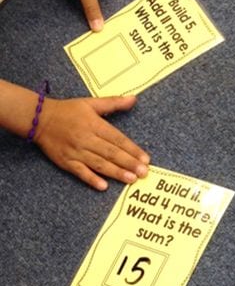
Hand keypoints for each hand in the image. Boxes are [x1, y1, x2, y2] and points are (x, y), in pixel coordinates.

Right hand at [34, 95, 149, 190]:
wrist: (38, 118)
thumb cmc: (68, 111)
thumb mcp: (90, 103)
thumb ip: (113, 102)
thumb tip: (133, 98)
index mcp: (94, 124)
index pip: (117, 139)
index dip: (132, 149)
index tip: (146, 159)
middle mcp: (86, 138)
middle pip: (111, 153)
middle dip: (129, 163)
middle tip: (144, 172)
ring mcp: (76, 151)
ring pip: (99, 164)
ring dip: (116, 172)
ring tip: (131, 179)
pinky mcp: (65, 161)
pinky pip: (80, 172)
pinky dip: (91, 179)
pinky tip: (104, 186)